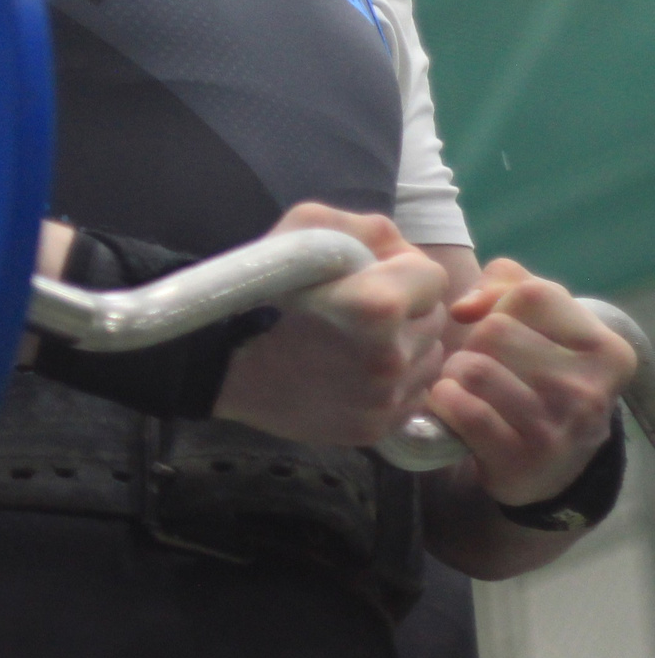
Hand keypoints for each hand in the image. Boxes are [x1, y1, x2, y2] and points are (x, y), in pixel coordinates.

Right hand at [212, 204, 449, 446]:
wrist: (224, 361)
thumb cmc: (263, 288)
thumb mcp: (305, 229)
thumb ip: (369, 229)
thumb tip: (406, 251)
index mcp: (378, 305)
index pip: (434, 278)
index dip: (403, 270)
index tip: (369, 277)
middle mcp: (391, 357)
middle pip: (433, 321)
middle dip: (406, 309)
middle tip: (358, 311)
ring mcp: (385, 399)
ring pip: (429, 359)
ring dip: (403, 346)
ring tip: (355, 342)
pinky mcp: (377, 429)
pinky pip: (412, 395)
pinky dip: (393, 382)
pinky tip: (354, 371)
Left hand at [429, 258, 634, 506]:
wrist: (546, 464)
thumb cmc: (536, 373)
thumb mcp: (542, 323)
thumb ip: (508, 283)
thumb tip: (465, 307)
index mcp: (607, 350)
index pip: (533, 294)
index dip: (498, 302)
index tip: (499, 325)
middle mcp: (591, 390)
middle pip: (494, 330)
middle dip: (474, 341)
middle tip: (484, 364)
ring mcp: (558, 428)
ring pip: (473, 368)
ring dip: (454, 373)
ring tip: (469, 386)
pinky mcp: (522, 459)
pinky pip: (462, 409)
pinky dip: (444, 401)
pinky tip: (454, 407)